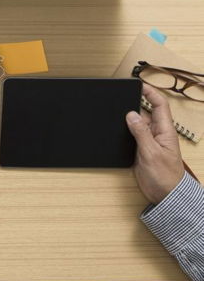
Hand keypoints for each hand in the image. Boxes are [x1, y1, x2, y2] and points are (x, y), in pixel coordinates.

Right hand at [126, 85, 184, 204]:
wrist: (165, 196)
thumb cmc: (165, 177)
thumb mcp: (151, 152)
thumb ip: (141, 133)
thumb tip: (131, 114)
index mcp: (165, 131)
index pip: (160, 105)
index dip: (150, 92)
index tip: (138, 84)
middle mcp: (157, 133)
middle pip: (145, 112)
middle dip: (134, 103)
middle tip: (120, 96)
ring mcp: (149, 141)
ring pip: (136, 123)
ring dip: (127, 118)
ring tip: (115, 112)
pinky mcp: (141, 150)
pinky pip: (131, 135)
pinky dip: (124, 131)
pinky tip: (116, 130)